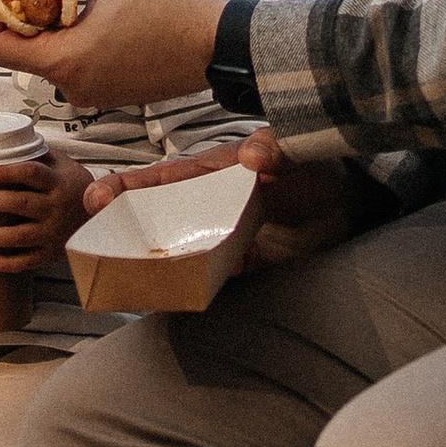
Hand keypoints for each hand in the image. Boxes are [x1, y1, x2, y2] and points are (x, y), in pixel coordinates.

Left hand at [0, 0, 225, 107]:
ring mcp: (94, 92)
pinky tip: (84, 6)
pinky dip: (68, 37)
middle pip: (19, 53)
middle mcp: (74, 86)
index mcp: (67, 62)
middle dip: (14, 13)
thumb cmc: (174, 12)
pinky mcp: (112, 90)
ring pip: (47, 59)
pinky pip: (73, 65)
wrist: (224, 46)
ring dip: (44, 24)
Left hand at [0, 149, 89, 275]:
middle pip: (22, 204)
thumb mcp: (61, 163)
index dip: (9, 173)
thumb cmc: (70, 184)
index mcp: (56, 182)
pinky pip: (28, 261)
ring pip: (22, 236)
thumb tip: (0, 141)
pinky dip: (8, 264)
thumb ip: (35, 154)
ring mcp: (53, 232)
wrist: (99, 216)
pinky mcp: (51, 252)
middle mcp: (55, 207)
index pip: (32, 174)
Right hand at [78, 127, 383, 270]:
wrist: (352, 204)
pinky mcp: (242, 264)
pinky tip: (187, 296)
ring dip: (157, 268)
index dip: (122, 187)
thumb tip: (253, 158)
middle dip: (125, 236)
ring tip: (135, 283)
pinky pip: (209, 280)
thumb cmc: (317, 167)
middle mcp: (207, 206)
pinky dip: (195, 289)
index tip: (93, 197)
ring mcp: (222, 237)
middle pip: (155, 222)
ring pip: (177, 254)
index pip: (158, 179)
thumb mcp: (295, 150)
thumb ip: (276, 149)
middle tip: (97, 253)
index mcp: (209, 173)